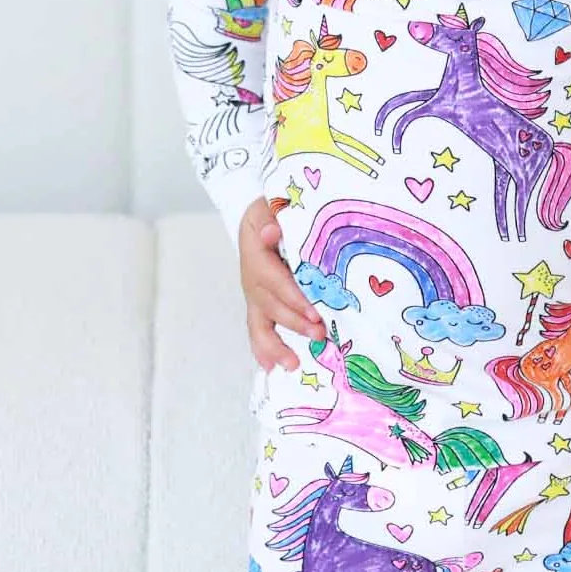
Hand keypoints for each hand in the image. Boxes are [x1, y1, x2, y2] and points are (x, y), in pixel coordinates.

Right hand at [239, 197, 325, 372]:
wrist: (259, 216)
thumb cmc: (273, 210)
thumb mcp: (271, 203)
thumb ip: (271, 216)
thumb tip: (270, 233)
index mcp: (255, 250)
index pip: (273, 278)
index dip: (293, 296)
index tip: (314, 310)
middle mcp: (251, 276)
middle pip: (270, 304)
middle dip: (294, 322)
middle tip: (319, 333)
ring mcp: (254, 293)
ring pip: (261, 322)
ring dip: (277, 344)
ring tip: (293, 362)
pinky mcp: (259, 304)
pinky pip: (258, 329)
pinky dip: (263, 350)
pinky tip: (271, 368)